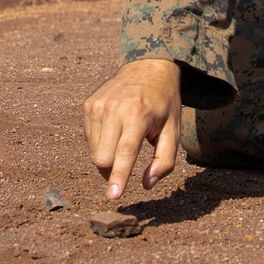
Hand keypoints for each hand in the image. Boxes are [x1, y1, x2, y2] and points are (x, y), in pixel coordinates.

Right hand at [83, 58, 181, 201]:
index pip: (125, 153)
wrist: (147, 67)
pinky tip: (115, 131)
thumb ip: (164, 161)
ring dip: (107, 158)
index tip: (113, 196)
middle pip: (102, 158)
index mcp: (138, 114)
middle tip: (127, 165)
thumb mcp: (174, 130)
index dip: (119, 177)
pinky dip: (101, 144)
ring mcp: (98, 106)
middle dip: (113, 171)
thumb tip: (146, 184)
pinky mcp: (89, 105)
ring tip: (125, 141)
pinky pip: (89, 139)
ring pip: (94, 152)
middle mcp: (114, 109)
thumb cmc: (164, 104)